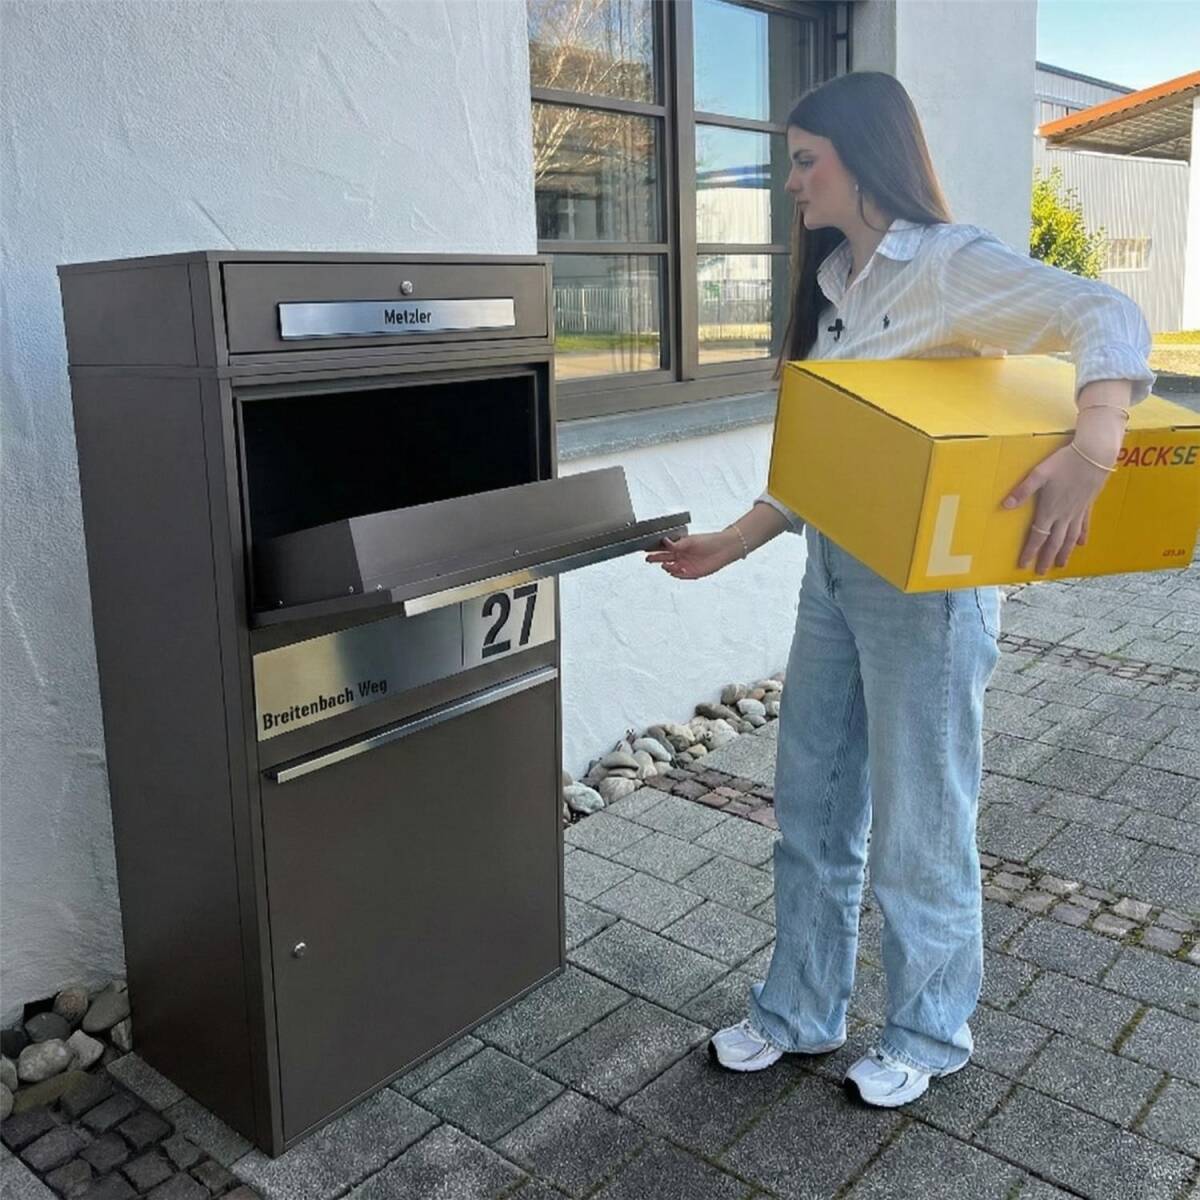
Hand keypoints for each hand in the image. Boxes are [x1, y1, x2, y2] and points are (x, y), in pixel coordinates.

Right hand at [645, 531, 741, 579]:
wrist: (723, 549)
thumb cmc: (709, 541)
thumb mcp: (691, 540)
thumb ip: (677, 544)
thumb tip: (664, 541)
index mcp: (679, 546)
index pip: (663, 548)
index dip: (654, 549)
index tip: (645, 548)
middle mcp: (681, 556)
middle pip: (664, 559)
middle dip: (655, 559)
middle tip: (648, 559)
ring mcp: (686, 565)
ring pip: (671, 568)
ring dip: (667, 567)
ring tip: (666, 565)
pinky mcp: (693, 573)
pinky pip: (681, 576)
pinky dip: (677, 574)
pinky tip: (676, 570)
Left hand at [1002, 415, 1121, 573]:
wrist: (1095, 455)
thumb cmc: (1064, 462)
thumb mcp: (1039, 474)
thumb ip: (1022, 491)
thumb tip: (1005, 506)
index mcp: (1050, 509)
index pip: (1038, 536)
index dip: (1030, 551)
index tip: (1024, 565)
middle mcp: (1064, 514)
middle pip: (1054, 542)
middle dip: (1046, 557)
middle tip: (1041, 572)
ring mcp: (1078, 511)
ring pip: (1070, 537)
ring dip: (1064, 552)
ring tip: (1061, 565)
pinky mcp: (1088, 505)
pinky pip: (1084, 525)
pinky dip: (1082, 536)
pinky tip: (1081, 544)